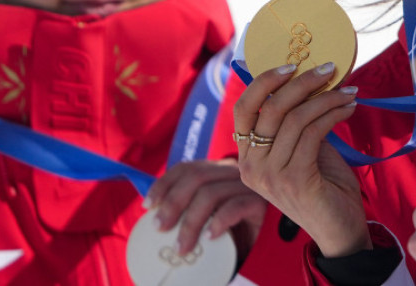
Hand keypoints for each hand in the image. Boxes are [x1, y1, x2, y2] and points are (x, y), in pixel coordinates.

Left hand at [145, 159, 267, 257]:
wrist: (267, 248)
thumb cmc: (233, 235)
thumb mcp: (207, 220)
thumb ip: (188, 211)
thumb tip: (152, 217)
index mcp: (217, 173)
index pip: (187, 167)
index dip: (164, 183)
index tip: (148, 205)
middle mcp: (233, 173)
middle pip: (196, 177)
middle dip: (173, 202)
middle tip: (160, 228)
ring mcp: (248, 186)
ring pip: (211, 193)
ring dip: (190, 222)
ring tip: (182, 247)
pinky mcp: (261, 202)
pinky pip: (236, 206)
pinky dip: (218, 221)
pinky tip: (210, 236)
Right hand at [233, 62, 368, 256]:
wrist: (339, 228)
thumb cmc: (323, 184)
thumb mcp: (303, 148)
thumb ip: (297, 121)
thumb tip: (309, 77)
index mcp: (246, 156)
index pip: (242, 108)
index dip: (263, 81)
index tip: (292, 64)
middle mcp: (251, 166)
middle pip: (270, 107)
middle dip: (303, 82)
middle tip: (330, 68)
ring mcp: (271, 176)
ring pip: (295, 118)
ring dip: (327, 98)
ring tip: (349, 92)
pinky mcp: (295, 180)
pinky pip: (313, 133)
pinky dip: (333, 114)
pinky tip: (349, 109)